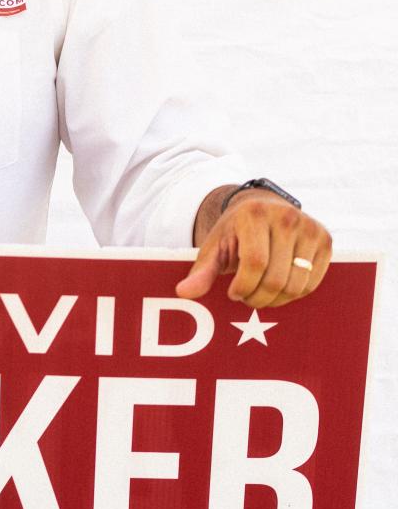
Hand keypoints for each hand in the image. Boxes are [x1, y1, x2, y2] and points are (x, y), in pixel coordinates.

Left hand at [175, 191, 331, 307]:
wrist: (263, 209)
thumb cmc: (234, 232)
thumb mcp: (215, 248)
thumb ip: (201, 271)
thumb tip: (183, 292)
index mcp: (255, 215)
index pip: (255, 264)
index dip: (243, 287)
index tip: (233, 292)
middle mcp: (287, 217)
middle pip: (276, 279)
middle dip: (257, 298)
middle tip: (246, 297)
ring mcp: (310, 228)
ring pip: (296, 285)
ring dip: (276, 300)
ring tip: (260, 292)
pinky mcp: (326, 240)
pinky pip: (312, 283)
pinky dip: (294, 293)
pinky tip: (278, 286)